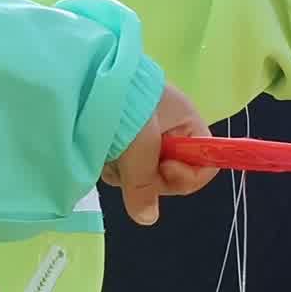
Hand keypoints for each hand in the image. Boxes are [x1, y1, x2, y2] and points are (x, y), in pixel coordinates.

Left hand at [104, 81, 213, 225]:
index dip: (186, 176)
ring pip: (141, 172)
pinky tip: (98, 150)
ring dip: (124, 171)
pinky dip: (111, 163)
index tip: (163, 170)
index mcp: (187, 123)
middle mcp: (168, 129)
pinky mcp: (120, 135)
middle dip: (146, 176)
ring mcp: (143, 133)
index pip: (204, 163)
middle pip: (169, 173)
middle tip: (127, 165)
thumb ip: (144, 184)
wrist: (86, 72)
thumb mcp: (139, 143)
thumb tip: (147, 218)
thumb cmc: (124, 103)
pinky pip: (122, 164)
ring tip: (107, 152)